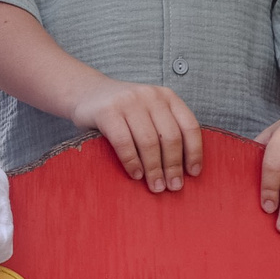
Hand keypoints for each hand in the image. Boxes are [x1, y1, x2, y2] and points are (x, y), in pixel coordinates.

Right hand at [71, 78, 204, 192]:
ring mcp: (128, 101)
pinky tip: (135, 175)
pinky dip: (132, 162)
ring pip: (149, 142)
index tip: (193, 174)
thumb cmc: (123, 110)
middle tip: (173, 187)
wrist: (85, 92)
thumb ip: (164, 128)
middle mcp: (151, 96)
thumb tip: (183, 169)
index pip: (189, 126)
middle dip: (173, 166)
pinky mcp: (107, 111)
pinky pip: (124, 143)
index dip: (194, 152)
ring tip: (156, 186)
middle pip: (170, 137)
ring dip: (154, 169)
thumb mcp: (149, 111)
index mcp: (167, 96)